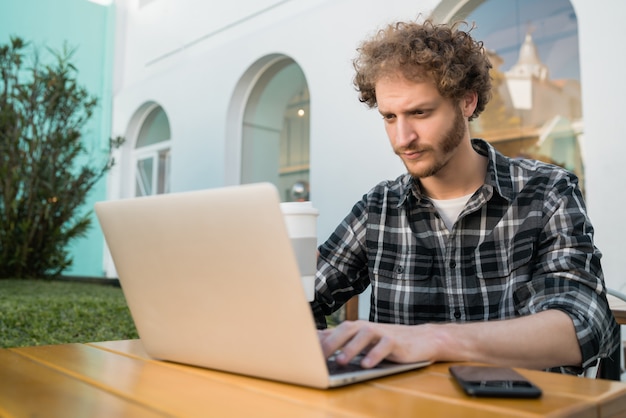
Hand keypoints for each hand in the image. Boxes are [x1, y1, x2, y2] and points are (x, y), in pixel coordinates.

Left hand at [318, 320, 435, 367]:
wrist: (420, 339)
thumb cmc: (387, 342)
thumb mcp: (363, 343)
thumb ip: (343, 343)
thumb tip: (318, 344)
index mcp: (355, 328)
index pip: (334, 331)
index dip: (319, 339)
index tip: (304, 349)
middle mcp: (366, 327)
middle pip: (346, 328)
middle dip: (332, 342)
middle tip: (319, 357)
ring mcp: (381, 332)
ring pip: (364, 334)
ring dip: (351, 348)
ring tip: (342, 361)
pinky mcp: (396, 341)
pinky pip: (385, 345)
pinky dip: (375, 354)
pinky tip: (367, 364)